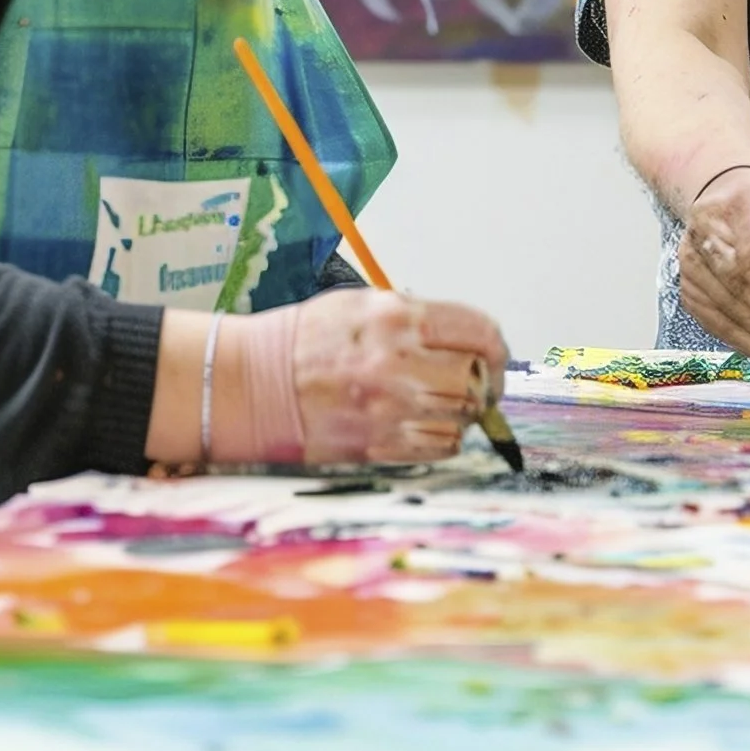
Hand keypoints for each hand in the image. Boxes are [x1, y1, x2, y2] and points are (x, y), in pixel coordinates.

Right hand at [289, 289, 508, 463]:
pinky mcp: (379, 443)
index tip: (492, 357)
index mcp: (398, 316)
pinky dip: (444, 438)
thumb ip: (416, 317)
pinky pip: (440, 446)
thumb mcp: (363, 304)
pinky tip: (425, 426)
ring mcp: (389, 406)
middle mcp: (399, 360)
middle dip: (482, 384)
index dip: (494, 348)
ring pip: (464, 416)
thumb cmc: (306, 340)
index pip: (479, 331)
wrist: (255, 383)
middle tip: (473, 387)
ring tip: (442, 406)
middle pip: (477, 377)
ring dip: (463, 414)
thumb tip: (464, 338)